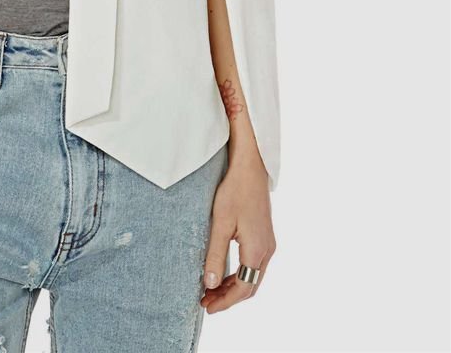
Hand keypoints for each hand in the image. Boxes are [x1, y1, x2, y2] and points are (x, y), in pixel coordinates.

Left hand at [200, 153, 275, 313]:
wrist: (252, 167)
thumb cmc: (234, 191)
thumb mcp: (220, 223)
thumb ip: (216, 255)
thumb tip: (210, 285)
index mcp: (257, 250)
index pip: (243, 288)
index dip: (225, 301)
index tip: (207, 307)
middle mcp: (267, 251)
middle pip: (250, 286)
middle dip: (229, 297)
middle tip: (206, 301)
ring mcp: (268, 243)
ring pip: (253, 276)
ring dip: (234, 286)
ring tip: (211, 290)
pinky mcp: (265, 236)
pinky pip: (254, 265)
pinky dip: (240, 274)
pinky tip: (224, 272)